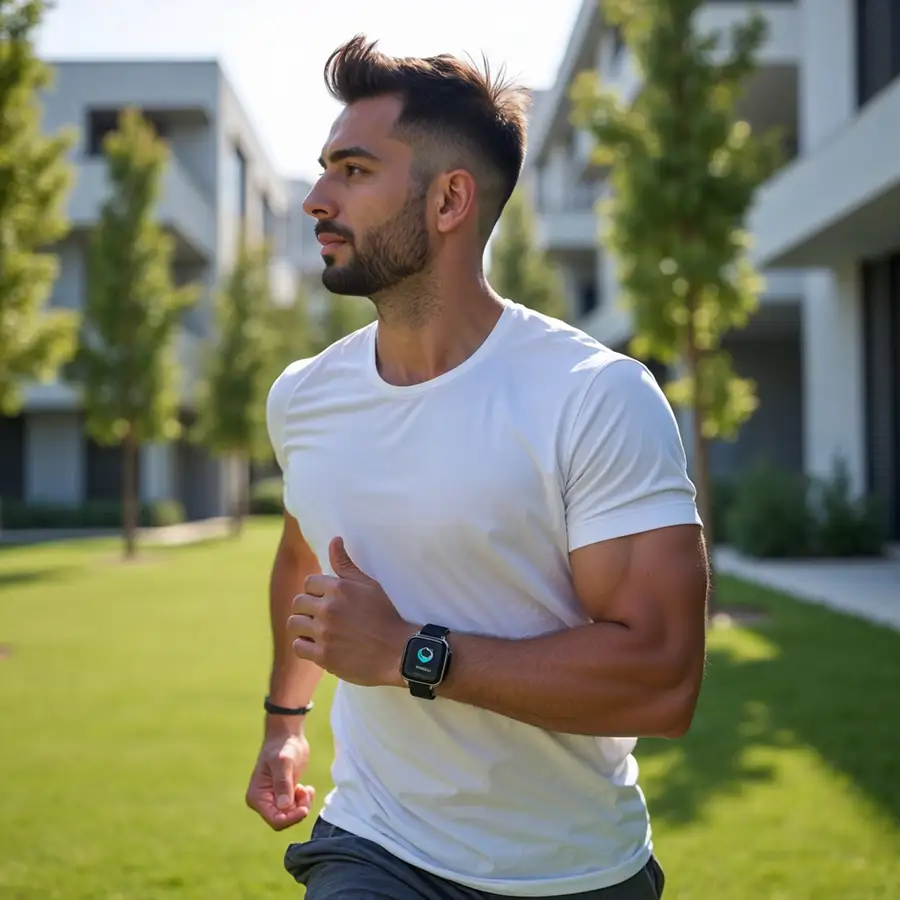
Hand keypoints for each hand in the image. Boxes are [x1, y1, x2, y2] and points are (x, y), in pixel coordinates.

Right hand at [245, 732, 314, 830]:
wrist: (288, 736)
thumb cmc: (282, 746)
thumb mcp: (283, 763)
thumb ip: (283, 784)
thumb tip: (284, 806)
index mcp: (257, 797)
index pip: (275, 820)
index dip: (291, 818)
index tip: (304, 808)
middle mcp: (263, 802)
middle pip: (284, 820)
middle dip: (297, 810)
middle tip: (305, 791)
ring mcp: (273, 799)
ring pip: (291, 815)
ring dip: (302, 804)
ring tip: (305, 787)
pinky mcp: (284, 796)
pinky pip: (296, 808)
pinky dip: (304, 800)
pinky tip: (306, 787)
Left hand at [288, 536, 411, 686]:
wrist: (398, 651)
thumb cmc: (386, 615)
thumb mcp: (369, 585)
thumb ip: (346, 564)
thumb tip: (334, 540)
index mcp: (339, 588)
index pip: (308, 583)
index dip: (315, 591)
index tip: (325, 600)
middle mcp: (328, 608)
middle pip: (298, 602)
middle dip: (307, 608)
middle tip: (319, 616)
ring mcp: (324, 632)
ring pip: (294, 623)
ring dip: (302, 626)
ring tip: (314, 630)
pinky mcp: (323, 656)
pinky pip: (298, 646)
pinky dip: (304, 646)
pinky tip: (316, 645)